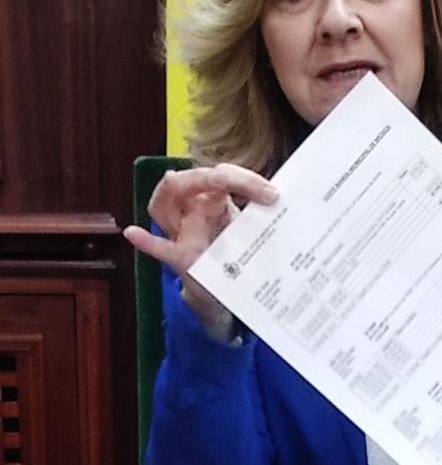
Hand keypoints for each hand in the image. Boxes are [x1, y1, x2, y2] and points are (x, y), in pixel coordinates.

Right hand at [122, 163, 277, 330]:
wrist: (226, 289)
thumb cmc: (235, 250)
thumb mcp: (251, 229)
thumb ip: (261, 213)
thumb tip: (283, 199)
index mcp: (210, 198)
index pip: (219, 174)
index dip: (244, 178)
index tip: (272, 194)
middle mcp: (190, 210)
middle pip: (185, 180)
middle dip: (217, 178)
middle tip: (259, 191)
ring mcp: (180, 233)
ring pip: (163, 204)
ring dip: (179, 194)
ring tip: (196, 187)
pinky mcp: (180, 259)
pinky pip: (159, 248)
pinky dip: (147, 241)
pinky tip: (134, 233)